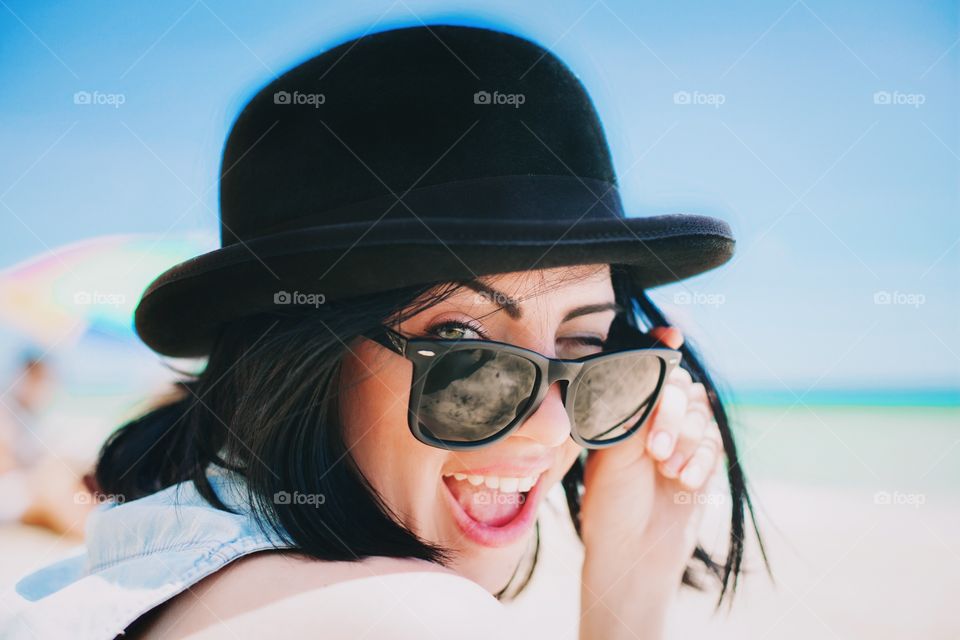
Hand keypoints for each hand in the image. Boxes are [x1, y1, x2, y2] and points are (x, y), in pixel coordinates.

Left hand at [577, 326, 723, 637]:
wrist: (633, 552)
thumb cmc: (611, 503)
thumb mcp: (615, 451)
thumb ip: (636, 409)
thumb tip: (652, 369)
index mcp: (623, 410)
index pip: (647, 368)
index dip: (660, 346)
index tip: (672, 332)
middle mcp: (651, 419)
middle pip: (679, 386)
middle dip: (672, 415)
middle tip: (656, 451)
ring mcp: (679, 438)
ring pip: (699, 413)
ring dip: (687, 441)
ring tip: (667, 471)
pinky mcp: (701, 460)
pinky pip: (714, 441)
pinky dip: (701, 460)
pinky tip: (683, 481)